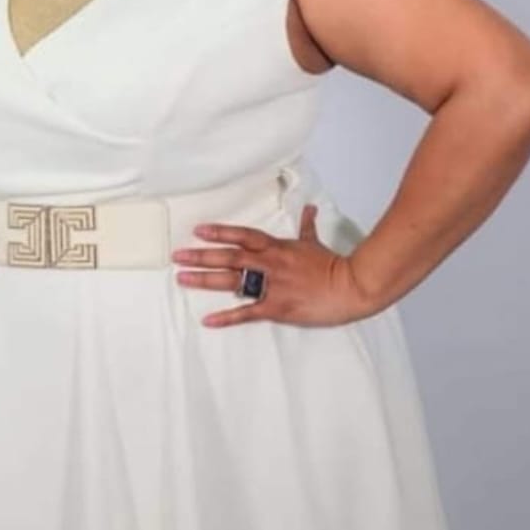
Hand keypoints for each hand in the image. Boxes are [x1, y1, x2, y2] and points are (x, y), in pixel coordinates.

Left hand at [171, 204, 373, 328]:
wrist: (351, 287)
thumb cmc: (332, 265)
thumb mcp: (315, 242)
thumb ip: (306, 226)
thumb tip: (310, 209)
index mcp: (277, 247)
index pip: (243, 236)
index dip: (220, 233)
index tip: (198, 231)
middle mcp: (270, 264)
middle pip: (230, 257)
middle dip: (202, 256)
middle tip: (177, 256)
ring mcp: (272, 286)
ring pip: (233, 281)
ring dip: (206, 280)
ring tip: (183, 279)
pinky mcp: (278, 308)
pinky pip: (248, 313)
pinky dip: (228, 317)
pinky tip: (209, 320)